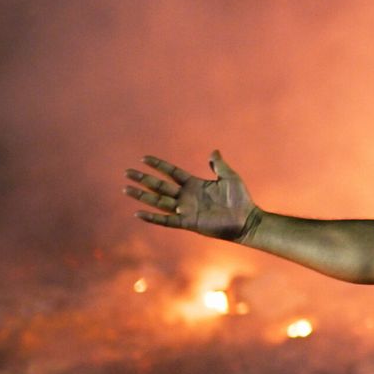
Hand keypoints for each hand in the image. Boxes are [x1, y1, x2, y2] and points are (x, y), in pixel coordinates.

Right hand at [124, 151, 257, 240]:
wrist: (246, 220)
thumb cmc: (240, 199)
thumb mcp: (229, 177)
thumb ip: (219, 165)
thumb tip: (213, 151)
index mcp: (194, 184)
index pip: (171, 172)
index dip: (158, 165)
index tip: (143, 158)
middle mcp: (186, 196)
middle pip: (160, 186)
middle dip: (143, 179)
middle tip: (127, 172)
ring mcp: (186, 210)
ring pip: (159, 201)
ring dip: (142, 196)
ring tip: (126, 189)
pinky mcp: (188, 223)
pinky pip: (167, 220)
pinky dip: (153, 217)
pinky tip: (138, 213)